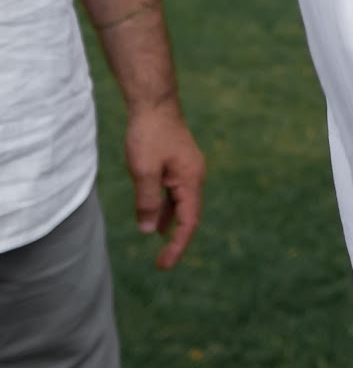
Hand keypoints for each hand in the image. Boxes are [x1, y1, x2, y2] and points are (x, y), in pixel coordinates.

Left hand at [125, 100, 204, 267]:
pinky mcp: (178, 164)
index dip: (178, 245)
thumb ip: (147, 201)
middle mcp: (194, 176)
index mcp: (191, 180)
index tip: (164, 264)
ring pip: (181, 204)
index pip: (189, 222)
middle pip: (188, 215)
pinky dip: (166, 207)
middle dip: (177, 239)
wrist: (153, 103)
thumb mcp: (143, 171)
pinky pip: (174, 192)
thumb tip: (149, 231)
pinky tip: (155, 215)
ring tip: (160, 244)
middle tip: (161, 262)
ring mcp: (187, 169)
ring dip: (170, 223)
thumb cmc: (149, 134)